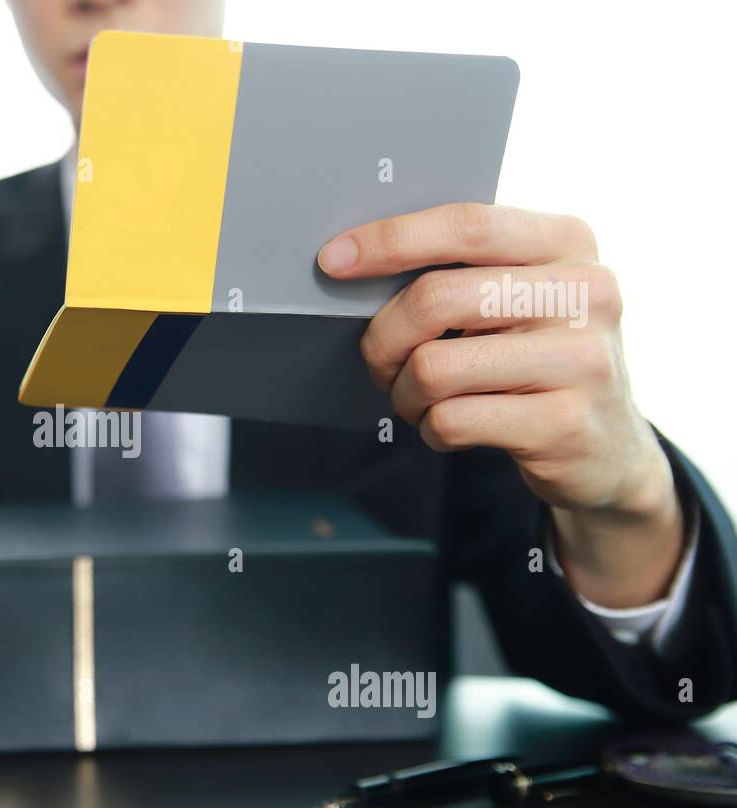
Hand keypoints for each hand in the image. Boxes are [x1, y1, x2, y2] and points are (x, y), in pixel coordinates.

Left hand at [320, 203, 683, 606]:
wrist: (607, 449)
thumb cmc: (534, 359)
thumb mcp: (521, 297)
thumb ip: (464, 271)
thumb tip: (357, 262)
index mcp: (568, 242)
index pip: (465, 225)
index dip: (389, 240)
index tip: (332, 260)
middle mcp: (587, 292)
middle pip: (435, 299)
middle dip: (383, 338)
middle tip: (379, 362)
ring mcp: (583, 360)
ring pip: (433, 368)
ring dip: (405, 393)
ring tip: (422, 400)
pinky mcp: (564, 425)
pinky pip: (451, 421)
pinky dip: (431, 430)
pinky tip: (452, 427)